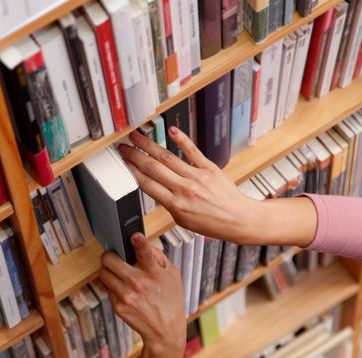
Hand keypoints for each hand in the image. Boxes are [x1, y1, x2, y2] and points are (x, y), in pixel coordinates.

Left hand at [100, 233, 184, 357]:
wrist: (165, 331)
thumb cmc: (170, 300)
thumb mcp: (173, 275)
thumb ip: (158, 257)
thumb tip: (144, 244)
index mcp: (154, 273)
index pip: (145, 253)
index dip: (139, 242)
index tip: (135, 237)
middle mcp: (138, 283)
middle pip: (109, 259)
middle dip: (110, 256)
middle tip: (114, 257)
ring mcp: (126, 295)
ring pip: (103, 273)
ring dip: (109, 271)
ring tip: (118, 274)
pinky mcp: (117, 306)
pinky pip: (107, 288)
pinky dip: (112, 286)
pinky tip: (123, 290)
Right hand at [120, 127, 317, 246]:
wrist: (239, 220)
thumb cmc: (213, 223)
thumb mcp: (183, 220)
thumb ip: (168, 203)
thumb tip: (153, 188)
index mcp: (176, 206)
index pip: (147, 185)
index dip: (132, 171)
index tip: (122, 163)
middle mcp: (185, 189)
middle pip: (153, 168)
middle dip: (135, 156)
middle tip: (123, 147)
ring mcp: (197, 177)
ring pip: (168, 158)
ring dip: (149, 145)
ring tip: (137, 136)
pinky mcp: (210, 168)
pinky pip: (193, 151)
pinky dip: (182, 139)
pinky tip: (171, 130)